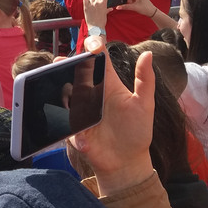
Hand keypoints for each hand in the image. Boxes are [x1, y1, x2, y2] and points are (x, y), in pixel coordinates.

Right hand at [67, 48, 155, 194]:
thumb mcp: (145, 105)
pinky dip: (73, 133)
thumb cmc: (137, 131)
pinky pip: (66, 126)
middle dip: (64, 65)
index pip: (98, 60)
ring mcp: (79, 111)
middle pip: (74, 73)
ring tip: (60, 90)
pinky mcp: (73, 129)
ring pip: (63, 95)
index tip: (91, 46)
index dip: (92, 48)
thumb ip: (145, 80)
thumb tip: (148, 54)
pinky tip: (84, 141)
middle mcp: (90, 94)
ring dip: (59, 92)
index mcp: (107, 84)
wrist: (127, 162)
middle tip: (60, 62)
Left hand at [83, 0, 109, 29]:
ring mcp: (91, 4)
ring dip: (92, 0)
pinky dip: (86, 0)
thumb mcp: (105, 15)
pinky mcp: (86, 7)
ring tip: (92, 4)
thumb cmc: (101, 22)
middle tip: (97, 3)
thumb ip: (107, 10)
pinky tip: (87, 3)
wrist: (96, 27)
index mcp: (103, 4)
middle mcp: (97, 3)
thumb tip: (110, 9)